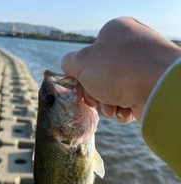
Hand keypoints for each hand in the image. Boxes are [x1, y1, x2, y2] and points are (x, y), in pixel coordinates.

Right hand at [61, 17, 180, 122]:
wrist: (156, 87)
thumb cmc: (115, 69)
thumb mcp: (82, 63)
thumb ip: (69, 64)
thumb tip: (68, 67)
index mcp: (115, 33)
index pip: (90, 57)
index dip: (82, 76)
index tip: (80, 88)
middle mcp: (131, 48)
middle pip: (100, 78)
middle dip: (95, 94)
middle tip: (95, 99)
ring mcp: (142, 69)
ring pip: (113, 93)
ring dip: (107, 105)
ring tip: (112, 106)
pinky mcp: (149, 89)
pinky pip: (128, 102)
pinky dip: (123, 110)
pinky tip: (126, 109)